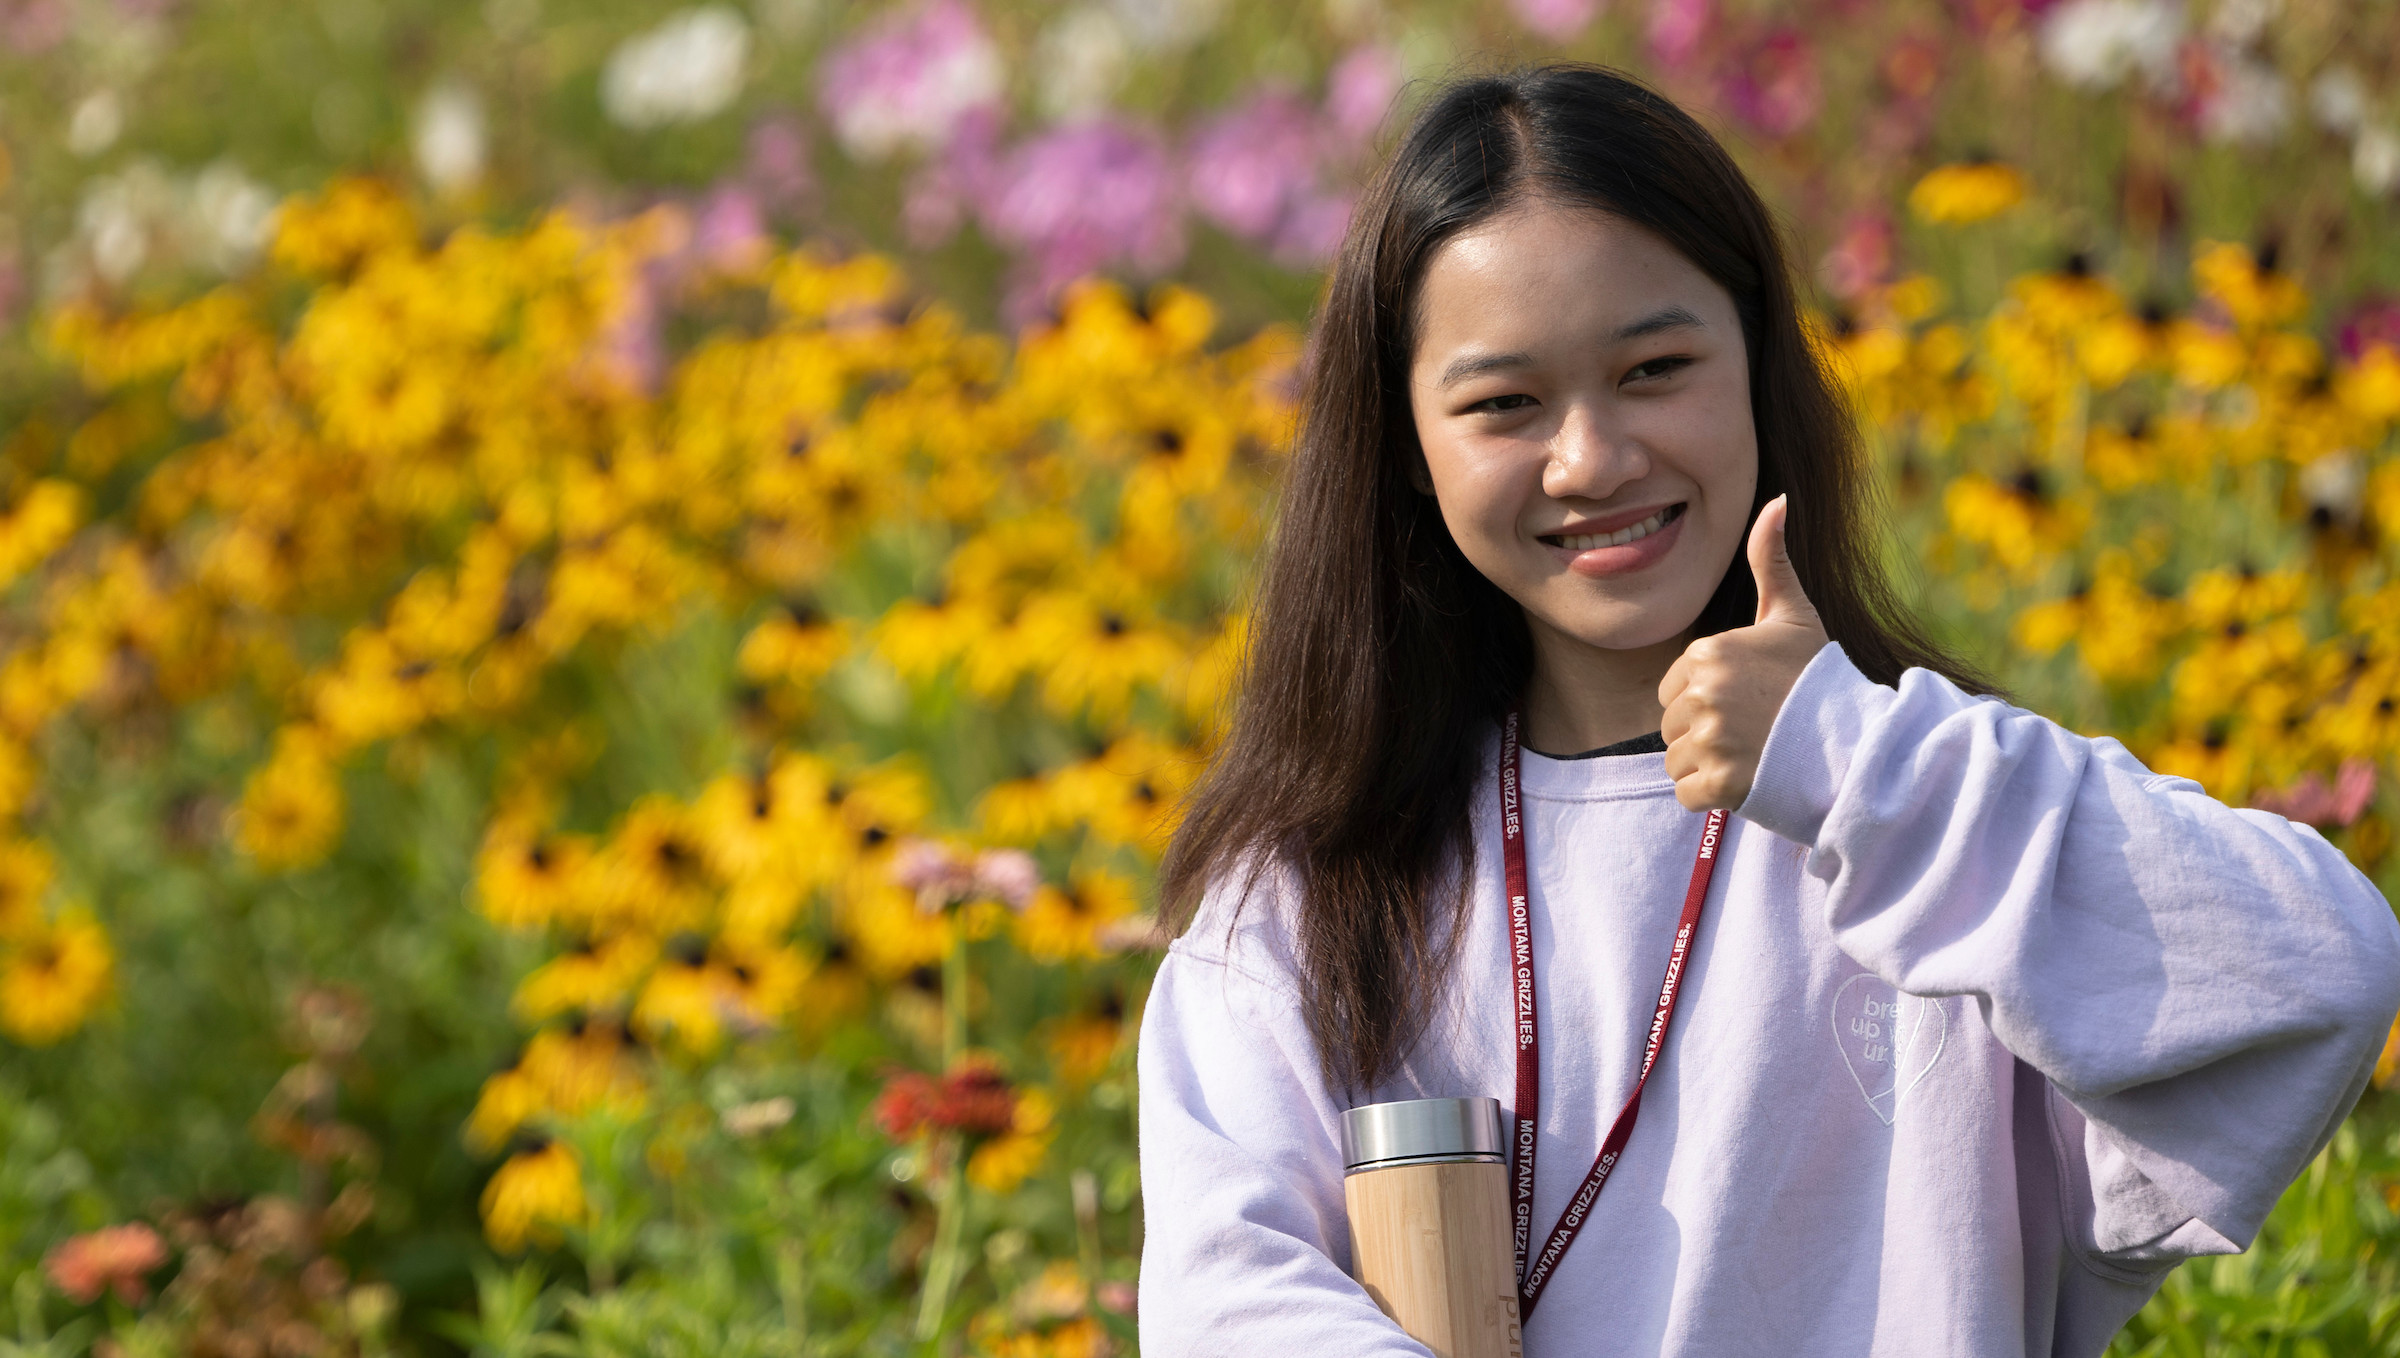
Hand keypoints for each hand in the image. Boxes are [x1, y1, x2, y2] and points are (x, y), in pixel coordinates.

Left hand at [1659, 495, 1828, 811]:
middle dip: (1704, 735)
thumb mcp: (1792, 616)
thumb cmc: (1818, 679)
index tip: (1749, 703)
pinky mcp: (1717, 784)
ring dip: (1707, 766)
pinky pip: (1686, 794)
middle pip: (1670, 727)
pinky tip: (1749, 780)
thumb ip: (1770, 560)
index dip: (1706, 701)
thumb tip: (1777, 501)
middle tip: (1754, 732)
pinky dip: (1712, 796)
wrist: (1858, 743)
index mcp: (1707, 653)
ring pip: (1676, 761)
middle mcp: (1702, 694)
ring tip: (1753, 755)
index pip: (1672, 690)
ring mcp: (1710, 740)